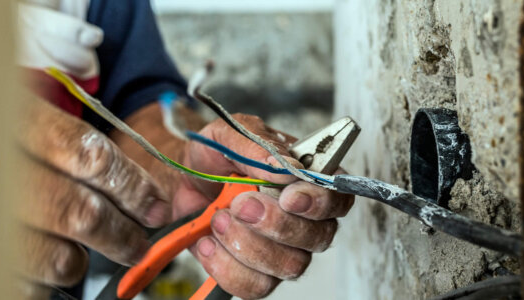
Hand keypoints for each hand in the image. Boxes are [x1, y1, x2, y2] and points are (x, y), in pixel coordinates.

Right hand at [17, 98, 171, 286]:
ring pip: (57, 258)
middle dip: (122, 235)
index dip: (133, 187)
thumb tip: (135, 165)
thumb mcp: (33, 108)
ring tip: (83, 249)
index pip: (92, 157)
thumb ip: (84, 135)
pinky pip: (27, 282)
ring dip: (81, 260)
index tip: (156, 208)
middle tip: (138, 243)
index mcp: (19, 120)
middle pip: (81, 214)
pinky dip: (45, 275)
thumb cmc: (6, 136)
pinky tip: (47, 255)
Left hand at [172, 114, 354, 298]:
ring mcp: (286, 251)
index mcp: (312, 182)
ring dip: (247, 244)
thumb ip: (259, 146)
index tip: (289, 196)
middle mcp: (308, 221)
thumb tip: (284, 166)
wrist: (184, 180)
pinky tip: (208, 242)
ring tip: (219, 219)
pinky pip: (256, 287)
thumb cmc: (217, 156)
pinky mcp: (260, 275)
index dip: (319, 202)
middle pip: (318, 238)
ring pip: (290, 266)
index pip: (339, 199)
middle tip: (240, 203)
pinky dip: (225, 266)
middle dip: (276, 224)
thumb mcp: (230, 134)